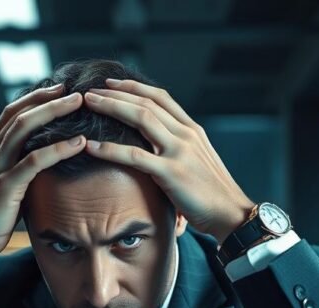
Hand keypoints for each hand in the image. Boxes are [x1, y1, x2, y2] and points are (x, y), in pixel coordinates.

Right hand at [0, 86, 86, 286]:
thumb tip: (42, 165)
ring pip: (25, 129)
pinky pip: (34, 161)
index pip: (11, 114)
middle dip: (47, 98)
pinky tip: (79, 143)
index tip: (58, 90)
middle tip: (73, 89)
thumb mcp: (3, 187)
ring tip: (79, 104)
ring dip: (54, 113)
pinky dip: (58, 149)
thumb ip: (18, 171)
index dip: (34, 98)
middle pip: (19, 113)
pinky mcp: (6, 186)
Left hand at [82, 78, 254, 242]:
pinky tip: (91, 146)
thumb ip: (178, 149)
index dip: (134, 86)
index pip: (160, 97)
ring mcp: (180, 151)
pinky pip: (135, 156)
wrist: (231, 214)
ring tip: (88, 104)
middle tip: (90, 90)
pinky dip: (110, 149)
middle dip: (115, 93)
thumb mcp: (197, 161)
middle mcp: (186, 134)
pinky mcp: (172, 172)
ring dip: (111, 107)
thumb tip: (154, 146)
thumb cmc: (212, 193)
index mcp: (192, 130)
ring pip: (140, 118)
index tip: (111, 83)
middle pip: (146, 102)